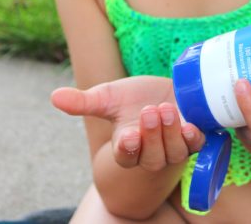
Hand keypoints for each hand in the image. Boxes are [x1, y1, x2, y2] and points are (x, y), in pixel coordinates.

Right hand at [50, 75, 204, 171]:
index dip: (127, 148)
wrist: (165, 93)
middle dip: (152, 136)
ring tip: (166, 110)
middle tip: (149, 111)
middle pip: (152, 157)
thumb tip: (54, 96)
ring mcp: (174, 148)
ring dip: (171, 134)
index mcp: (127, 146)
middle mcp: (151, 153)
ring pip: (174, 152)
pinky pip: (196, 146)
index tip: (128, 136)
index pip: (126, 156)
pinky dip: (194, 138)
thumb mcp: (107, 97)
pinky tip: (191, 126)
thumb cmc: (134, 99)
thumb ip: (83, 102)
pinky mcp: (194, 138)